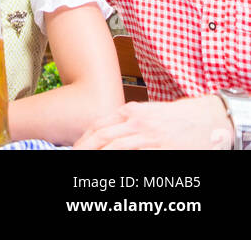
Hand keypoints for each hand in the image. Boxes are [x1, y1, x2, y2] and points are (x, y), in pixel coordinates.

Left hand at [73, 95, 232, 150]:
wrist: (204, 119)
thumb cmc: (175, 118)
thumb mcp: (147, 113)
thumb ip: (128, 121)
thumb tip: (106, 134)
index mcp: (131, 111)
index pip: (99, 124)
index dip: (84, 138)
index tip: (75, 148)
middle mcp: (136, 121)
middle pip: (101, 136)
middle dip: (84, 148)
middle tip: (73, 155)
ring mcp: (147, 136)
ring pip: (114, 147)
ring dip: (98, 154)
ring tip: (86, 162)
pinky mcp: (159, 148)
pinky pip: (134, 155)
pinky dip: (119, 159)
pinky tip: (112, 166)